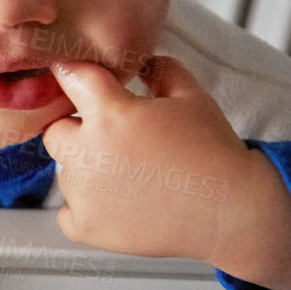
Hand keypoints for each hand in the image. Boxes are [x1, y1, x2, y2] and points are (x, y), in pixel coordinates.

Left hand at [41, 54, 290, 289]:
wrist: (234, 212)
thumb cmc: (214, 151)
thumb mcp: (191, 96)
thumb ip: (159, 69)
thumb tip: (141, 61)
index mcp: (109, 113)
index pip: (69, 76)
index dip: (76, 76)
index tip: (80, 81)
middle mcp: (87, 152)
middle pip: (56, 130)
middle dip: (79, 131)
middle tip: (117, 142)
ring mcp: (82, 193)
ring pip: (66, 172)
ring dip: (88, 171)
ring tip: (132, 178)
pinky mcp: (85, 227)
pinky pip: (67, 212)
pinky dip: (87, 209)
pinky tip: (121, 204)